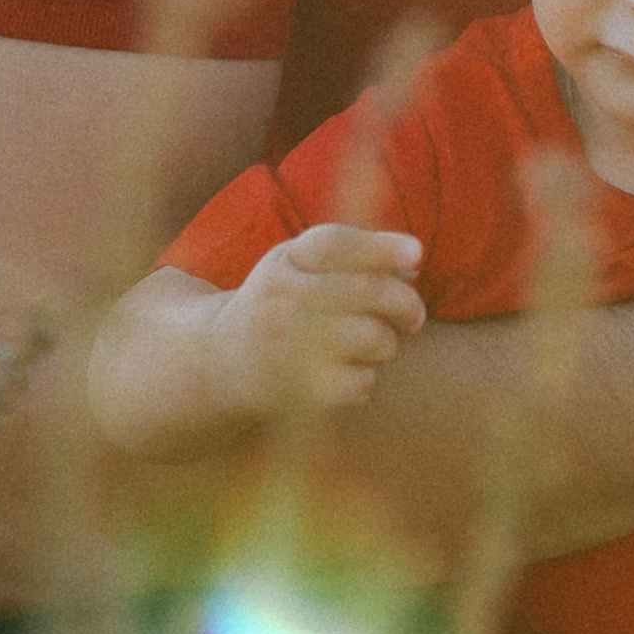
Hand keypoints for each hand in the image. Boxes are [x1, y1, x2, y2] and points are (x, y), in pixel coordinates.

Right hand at [217, 224, 427, 414]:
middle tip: (414, 316)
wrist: (216, 361)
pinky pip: (361, 382)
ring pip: (372, 338)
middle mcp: (283, 298)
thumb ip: (352, 256)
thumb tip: (413, 260)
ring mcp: (287, 345)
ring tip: (378, 345)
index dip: (381, 247)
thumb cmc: (278, 304)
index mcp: (285, 261)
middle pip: (367, 290)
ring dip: (387, 343)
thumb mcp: (298, 266)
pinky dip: (366, 379)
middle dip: (406, 303)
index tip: (417, 253)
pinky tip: (353, 374)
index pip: (337, 244)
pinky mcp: (295, 389)